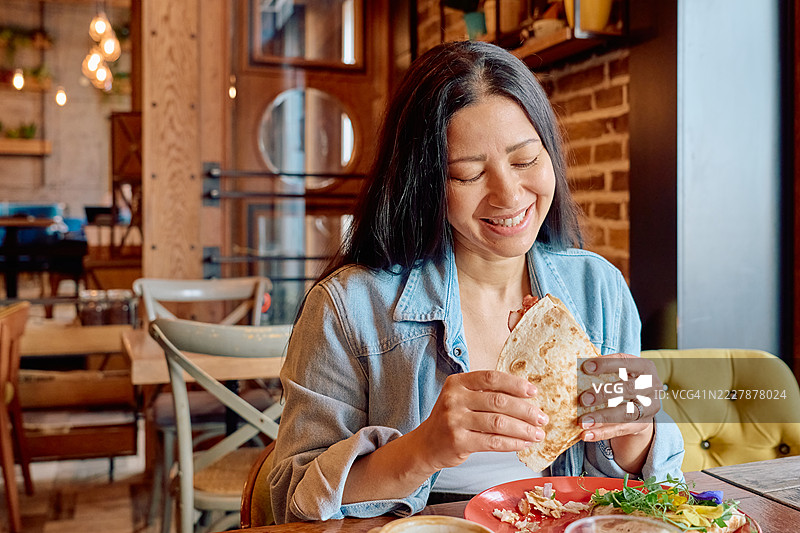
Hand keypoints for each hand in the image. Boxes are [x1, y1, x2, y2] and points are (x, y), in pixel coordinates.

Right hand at [414, 370, 548, 470]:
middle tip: (542, 417)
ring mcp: (454, 420)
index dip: (515, 384)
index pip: (491, 378)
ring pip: (498, 423)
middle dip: (525, 410)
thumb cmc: (452, 418)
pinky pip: (492, 442)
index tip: (533, 392)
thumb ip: (486, 393)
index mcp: (457, 382)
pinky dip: (512, 443)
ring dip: (523, 429)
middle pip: (498, 401)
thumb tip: (526, 396)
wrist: (427, 444)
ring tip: (538, 434)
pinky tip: (523, 444)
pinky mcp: (458, 442)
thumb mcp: (462, 398)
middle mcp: (454, 398)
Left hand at [578, 354, 660, 441]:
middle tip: (583, 399)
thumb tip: (576, 366)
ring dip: (602, 417)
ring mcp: (649, 407)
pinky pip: (621, 429)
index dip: (607, 364)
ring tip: (582, 422)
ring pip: (625, 413)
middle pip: (628, 389)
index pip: (626, 363)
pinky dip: (602, 433)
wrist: (642, 401)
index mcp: (645, 367)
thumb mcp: (620, 370)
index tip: (585, 367)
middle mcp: (651, 386)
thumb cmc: (624, 379)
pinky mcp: (642, 424)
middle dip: (604, 393)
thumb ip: (604, 369)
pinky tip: (586, 434)